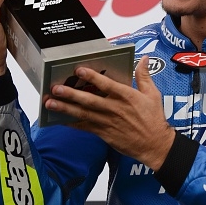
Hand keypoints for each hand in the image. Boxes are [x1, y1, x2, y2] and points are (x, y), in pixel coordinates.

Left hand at [44, 56, 174, 170]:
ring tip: (51, 103)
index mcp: (127, 96)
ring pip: (84, 114)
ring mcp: (108, 122)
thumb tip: (144, 59)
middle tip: (56, 88)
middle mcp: (115, 109)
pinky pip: (85, 127)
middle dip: (71, 94)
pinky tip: (60, 119)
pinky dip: (72, 124)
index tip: (79, 70)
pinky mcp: (104, 133)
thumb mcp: (153, 94)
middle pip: (90, 100)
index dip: (92, 77)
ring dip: (66, 108)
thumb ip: (144, 76)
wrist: (155, 145)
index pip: (106, 84)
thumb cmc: (154, 119)